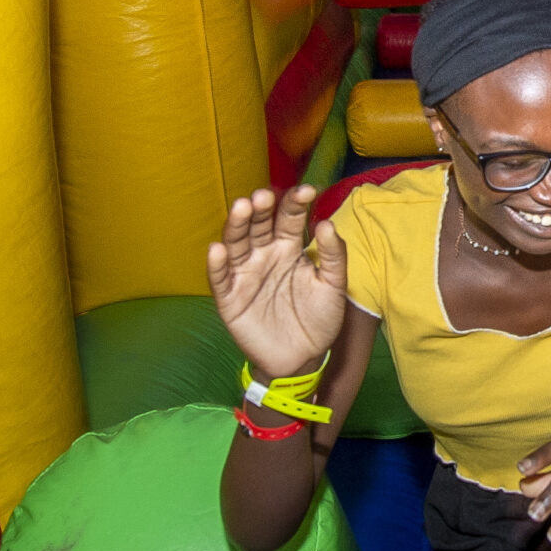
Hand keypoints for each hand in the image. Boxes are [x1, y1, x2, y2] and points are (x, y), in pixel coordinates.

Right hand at [208, 186, 347, 380]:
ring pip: (236, 244)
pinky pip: (220, 279)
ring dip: (236, 225)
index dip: (295, 203)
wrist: (304, 359)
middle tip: (265, 196)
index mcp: (289, 247)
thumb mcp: (333, 286)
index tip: (307, 191)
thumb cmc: (319, 319)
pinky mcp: (230, 298)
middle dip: (261, 208)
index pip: (289, 217)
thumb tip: (326, 223)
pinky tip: (217, 249)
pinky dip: (217, 264)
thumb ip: (333, 256)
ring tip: (242, 208)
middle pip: (258, 225)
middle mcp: (265, 254)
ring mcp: (245, 274)